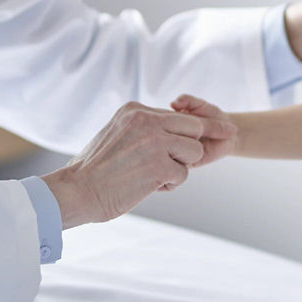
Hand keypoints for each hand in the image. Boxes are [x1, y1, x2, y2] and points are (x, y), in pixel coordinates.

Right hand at [41, 101, 235, 229]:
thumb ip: (144, 127)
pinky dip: (168, 185)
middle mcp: (147, 120)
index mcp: (136, 110)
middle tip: (173, 163)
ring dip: (178, 168)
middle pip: (195, 128)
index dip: (196, 129)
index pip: (179, 116)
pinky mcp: (160, 166)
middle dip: (190, 148)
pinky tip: (147, 186)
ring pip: (193, 152)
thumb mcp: (118, 132)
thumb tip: (174, 129)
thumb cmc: (95, 169)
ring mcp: (155, 142)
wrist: (76, 191)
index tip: (225, 129)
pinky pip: (182, 175)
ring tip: (151, 176)